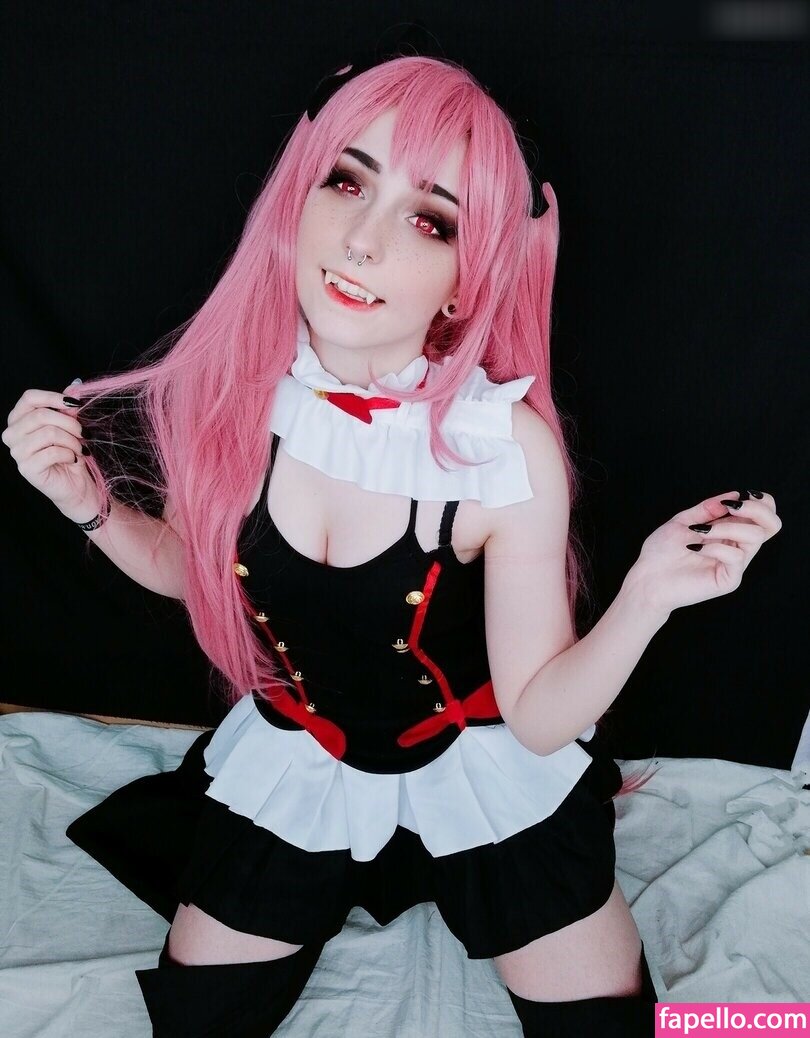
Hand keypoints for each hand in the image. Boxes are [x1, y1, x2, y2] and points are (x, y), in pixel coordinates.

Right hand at [2, 384, 99, 520]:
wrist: (76, 486)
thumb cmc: (71, 454)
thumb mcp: (71, 426)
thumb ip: (68, 407)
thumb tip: (75, 384)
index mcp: (19, 419)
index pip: (29, 397)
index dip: (54, 397)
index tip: (76, 405)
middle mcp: (12, 434)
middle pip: (41, 415)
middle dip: (70, 423)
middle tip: (85, 434)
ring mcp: (16, 452)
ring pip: (49, 433)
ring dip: (72, 441)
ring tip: (80, 449)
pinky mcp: (26, 468)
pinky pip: (53, 451)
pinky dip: (70, 454)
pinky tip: (72, 460)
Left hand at [625, 490, 781, 615]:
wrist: (646, 579)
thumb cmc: (661, 552)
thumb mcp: (684, 521)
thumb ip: (708, 509)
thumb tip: (733, 495)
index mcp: (730, 532)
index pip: (764, 516)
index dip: (762, 502)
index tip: (741, 496)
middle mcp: (738, 547)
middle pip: (772, 525)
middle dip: (756, 509)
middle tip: (730, 507)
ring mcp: (735, 564)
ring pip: (755, 537)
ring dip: (727, 526)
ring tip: (700, 532)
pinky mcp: (729, 579)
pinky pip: (735, 557)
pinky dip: (715, 546)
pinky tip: (695, 548)